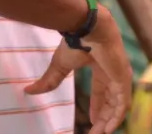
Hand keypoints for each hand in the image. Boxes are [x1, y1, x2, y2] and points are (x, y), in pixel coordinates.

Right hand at [26, 6, 130, 133]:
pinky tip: (110, 128)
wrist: (88, 28)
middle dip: (104, 118)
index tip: (93, 121)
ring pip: (118, 104)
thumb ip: (49, 80)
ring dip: (111, 121)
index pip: (102, 91)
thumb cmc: (77, 41)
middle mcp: (113, 71)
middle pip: (111, 100)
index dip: (99, 107)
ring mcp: (120, 74)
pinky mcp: (123, 77)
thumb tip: (28, 91)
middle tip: (96, 133)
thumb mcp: (60, 65)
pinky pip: (123, 101)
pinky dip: (117, 116)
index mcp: (101, 67)